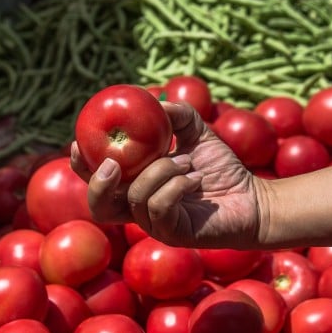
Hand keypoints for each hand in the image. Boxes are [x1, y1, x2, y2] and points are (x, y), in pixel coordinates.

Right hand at [70, 101, 261, 248]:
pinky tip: (195, 177)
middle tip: (112, 162)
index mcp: (135, 186)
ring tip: (186, 161)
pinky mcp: (173, 233)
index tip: (79, 141)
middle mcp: (139, 209)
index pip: (96, 181)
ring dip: (159, 171)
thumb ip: (174, 115)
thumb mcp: (196, 133)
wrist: (252, 198)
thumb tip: (153, 99)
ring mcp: (155, 225)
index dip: (80, 165)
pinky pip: (159, 207)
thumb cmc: (222, 168)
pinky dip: (175, 185)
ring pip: (135, 198)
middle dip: (98, 183)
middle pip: (99, 207)